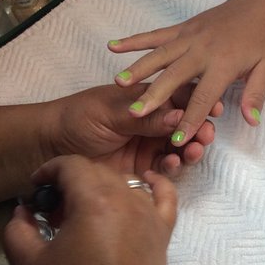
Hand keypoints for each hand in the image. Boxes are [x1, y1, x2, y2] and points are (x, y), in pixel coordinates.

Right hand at [3, 156, 176, 264]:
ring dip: (103, 187)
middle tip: (55, 209)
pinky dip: (156, 184)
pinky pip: (166, 197)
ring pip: (126, 183)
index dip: (49, 170)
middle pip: (98, 172)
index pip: (72, 165)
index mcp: (95, 202)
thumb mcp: (27, 260)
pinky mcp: (163, 234)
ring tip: (86, 212)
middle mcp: (128, 201)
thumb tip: (24, 210)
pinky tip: (145, 182)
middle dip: (73, 182)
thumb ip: (18, 226)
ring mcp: (150, 217)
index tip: (37, 188)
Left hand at [50, 83, 215, 177]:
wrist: (50, 149)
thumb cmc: (77, 119)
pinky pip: (166, 168)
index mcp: (147, 99)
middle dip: (199, 129)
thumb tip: (179, 116)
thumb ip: (143, 117)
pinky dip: (174, 167)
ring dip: (191, 148)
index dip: (198, 102)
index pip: (180, 96)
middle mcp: (152, 121)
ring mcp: (149, 144)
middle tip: (205, 135)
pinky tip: (174, 164)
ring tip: (193, 151)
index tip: (214, 109)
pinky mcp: (143, 167)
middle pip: (186, 123)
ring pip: (180, 146)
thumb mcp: (110, 113)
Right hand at [108, 0, 264, 144]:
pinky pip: (156, 35)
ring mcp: (190, 37)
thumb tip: (251, 121)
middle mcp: (202, 51)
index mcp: (223, 65)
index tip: (177, 140)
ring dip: (138, 69)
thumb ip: (256, 95)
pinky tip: (113, 46)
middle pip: (174, 77)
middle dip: (155, 97)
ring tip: (118, 84)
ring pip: (159, 55)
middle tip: (135, 115)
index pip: (204, 98)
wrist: (262, 3)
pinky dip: (134, 40)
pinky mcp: (183, 27)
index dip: (191, 120)